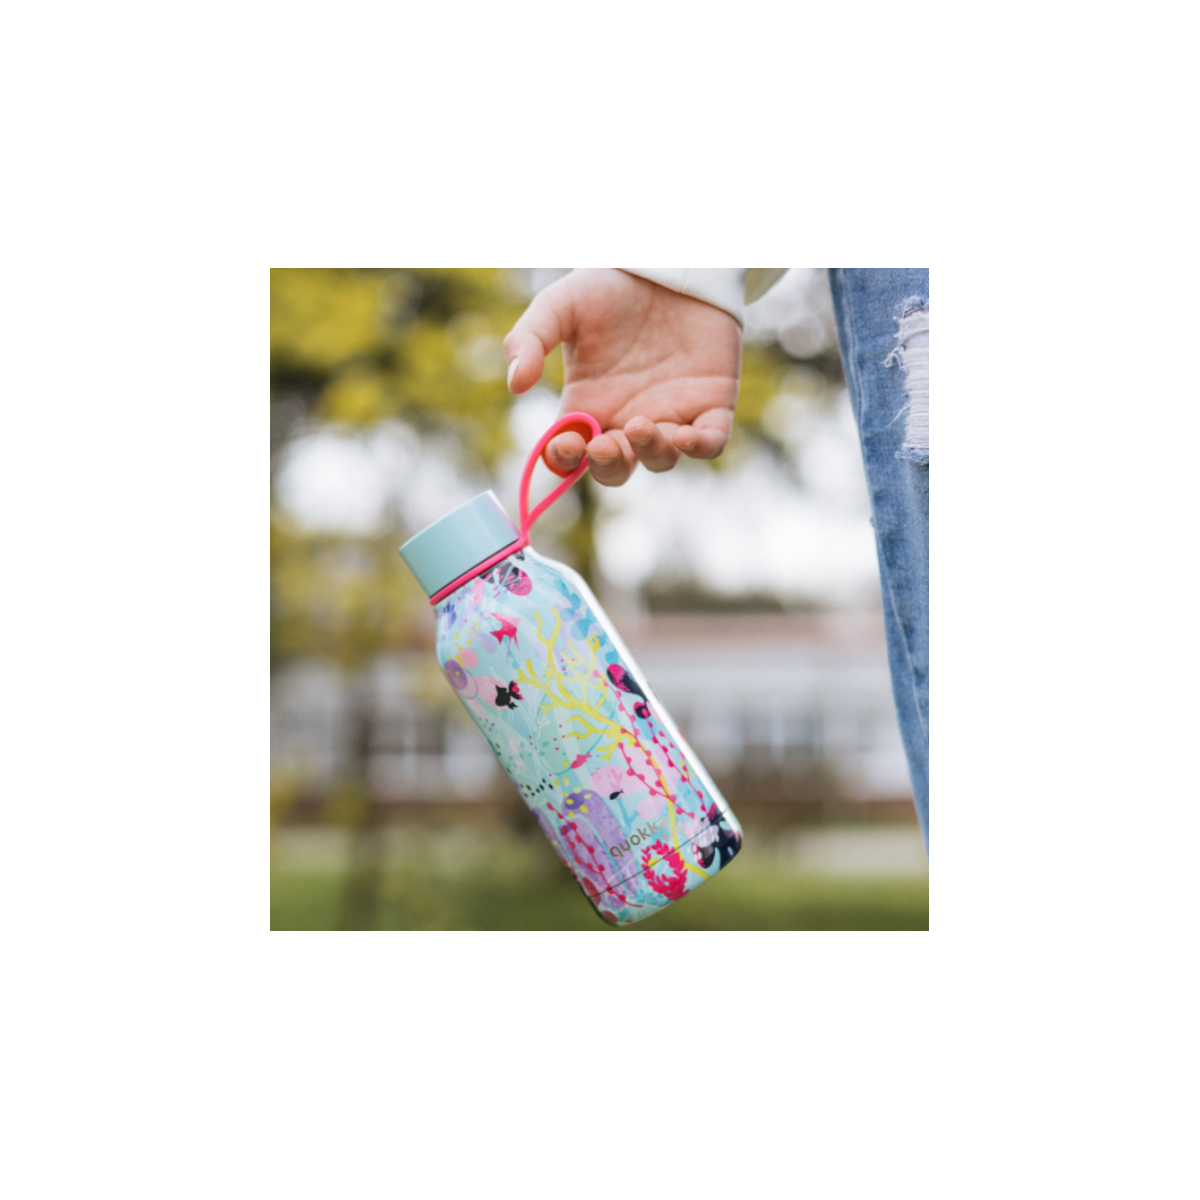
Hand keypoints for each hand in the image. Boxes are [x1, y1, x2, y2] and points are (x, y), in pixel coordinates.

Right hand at [503, 269, 740, 485]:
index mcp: (588, 406)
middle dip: (608, 466)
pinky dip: (699, 447)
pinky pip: (710, 442)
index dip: (565, 460)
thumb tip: (515, 385)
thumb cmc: (609, 287)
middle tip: (603, 445)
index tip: (564, 444)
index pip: (572, 453)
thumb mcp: (559, 307)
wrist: (666, 265)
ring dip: (650, 453)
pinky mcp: (710, 405)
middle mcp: (626, 420)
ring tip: (640, 426)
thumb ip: (529, 340)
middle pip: (615, 468)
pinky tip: (685, 437)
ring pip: (661, 460)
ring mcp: (669, 416)